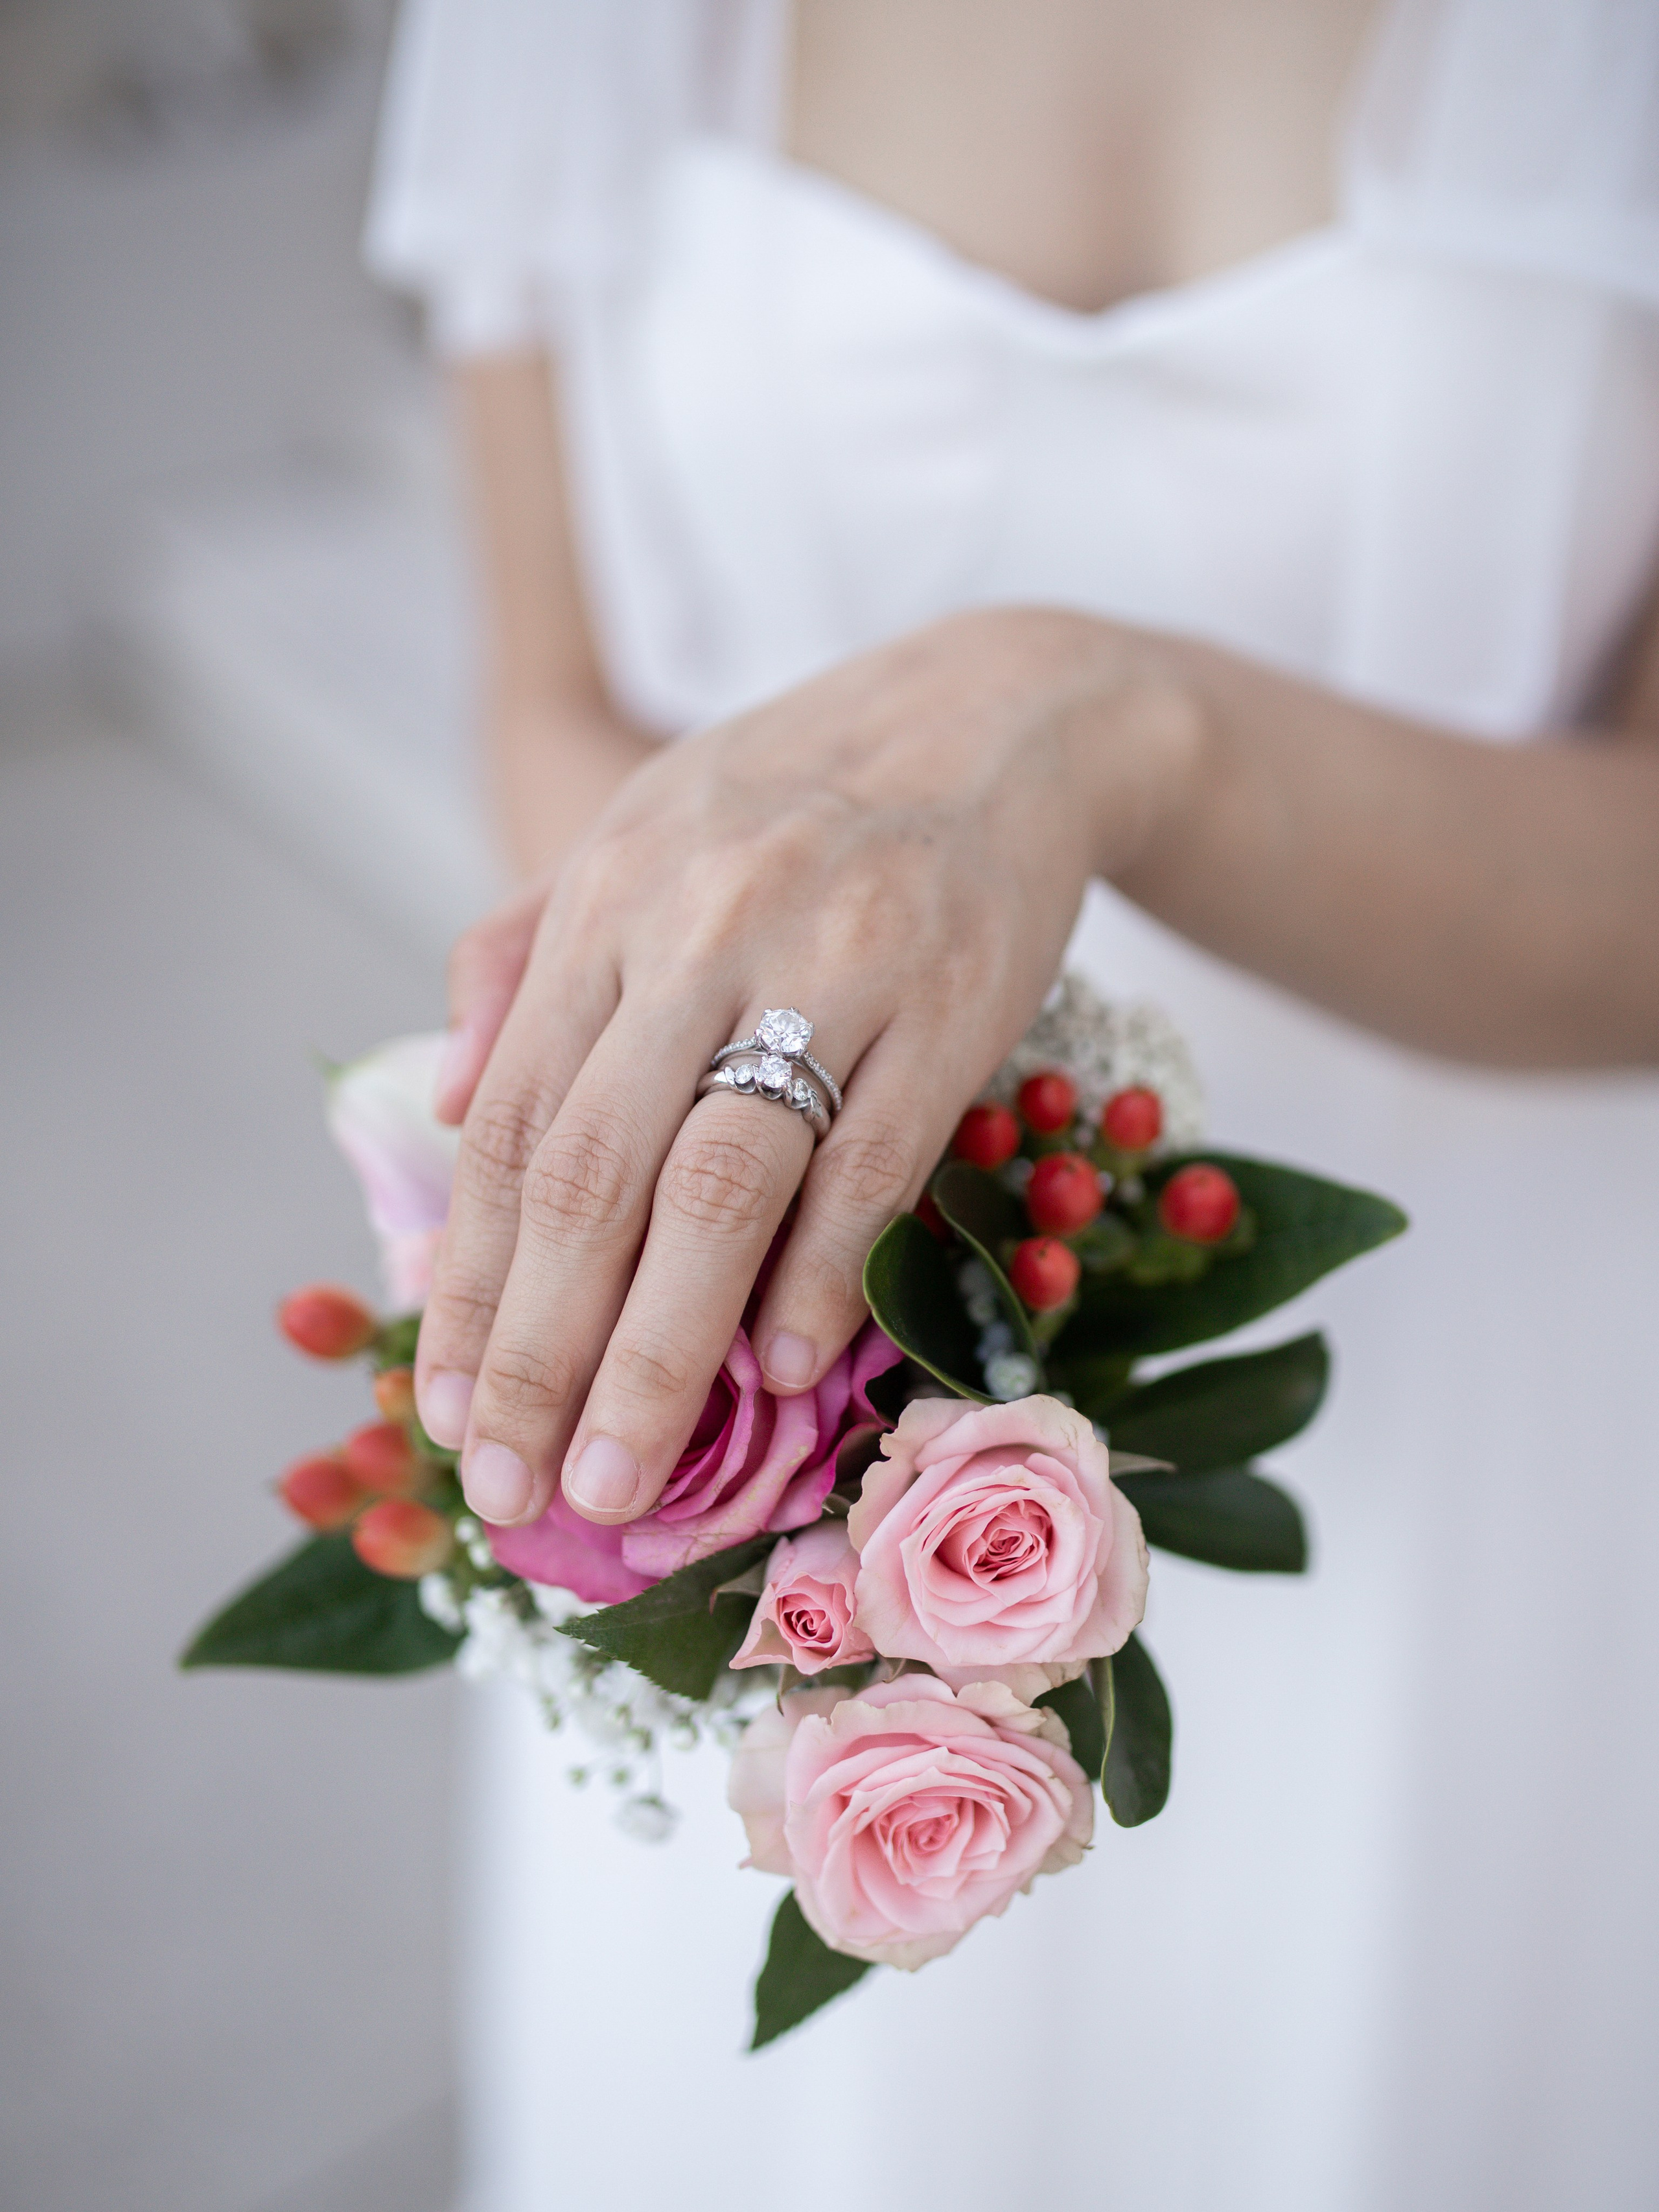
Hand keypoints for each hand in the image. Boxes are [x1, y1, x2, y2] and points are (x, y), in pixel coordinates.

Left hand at [416, 607, 1195, 1527]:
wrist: (1000, 715)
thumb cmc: (796, 798)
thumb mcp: (634, 833)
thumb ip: (524, 958)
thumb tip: (448, 1100)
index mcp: (608, 902)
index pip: (512, 1128)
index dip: (469, 1283)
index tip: (445, 1411)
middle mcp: (699, 930)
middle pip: (597, 1175)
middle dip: (542, 1351)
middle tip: (512, 1497)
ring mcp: (833, 965)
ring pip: (722, 1186)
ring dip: (663, 1350)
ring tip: (620, 1477)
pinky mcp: (953, 1001)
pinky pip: (874, 1161)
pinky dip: (823, 1275)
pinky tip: (780, 1374)